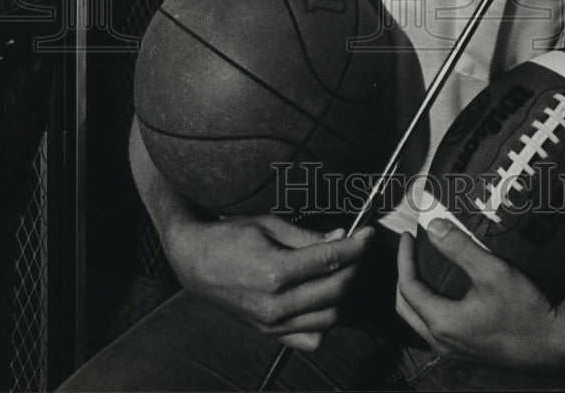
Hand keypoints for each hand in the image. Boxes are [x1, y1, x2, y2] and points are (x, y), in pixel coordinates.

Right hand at [165, 212, 374, 351]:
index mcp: (274, 272)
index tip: (368, 233)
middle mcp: (275, 304)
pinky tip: (327, 298)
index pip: (330, 261)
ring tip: (347, 270)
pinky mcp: (270, 334)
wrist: (196, 263)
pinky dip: (327, 321)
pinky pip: (312, 338)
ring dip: (345, 293)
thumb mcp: (269, 226)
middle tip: (360, 249)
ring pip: (330, 317)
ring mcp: (273, 324)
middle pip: (336, 290)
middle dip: (356, 267)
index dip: (356, 246)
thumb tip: (342, 238)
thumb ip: (308, 237)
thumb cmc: (231, 237)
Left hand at [396, 221, 564, 373]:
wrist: (554, 346)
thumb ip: (460, 247)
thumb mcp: (492, 272)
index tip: (408, 237)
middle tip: (410, 252)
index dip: (404, 258)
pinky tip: (444, 291)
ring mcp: (454, 349)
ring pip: (418, 320)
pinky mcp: (466, 350)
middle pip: (405, 307)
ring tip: (423, 267)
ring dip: (415, 293)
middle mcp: (443, 341)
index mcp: (442, 323)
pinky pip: (435, 328)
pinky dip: (430, 306)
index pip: (407, 287)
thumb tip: (434, 228)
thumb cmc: (526, 312)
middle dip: (404, 276)